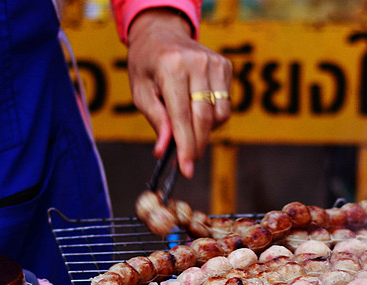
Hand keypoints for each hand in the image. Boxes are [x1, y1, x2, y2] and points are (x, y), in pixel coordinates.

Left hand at [126, 8, 232, 176]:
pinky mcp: (225, 67)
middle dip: (197, 145)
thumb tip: (164, 151)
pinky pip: (225, 106)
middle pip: (204, 119)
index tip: (186, 170)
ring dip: (206, 131)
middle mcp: (196, 63)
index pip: (182, 117)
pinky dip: (214, 117)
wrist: (161, 32)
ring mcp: (214, 64)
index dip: (185, 147)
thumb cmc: (147, 65)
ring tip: (188, 127)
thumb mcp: (141, 92)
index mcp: (171, 67)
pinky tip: (198, 110)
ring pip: (219, 116)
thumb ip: (157, 120)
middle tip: (189, 161)